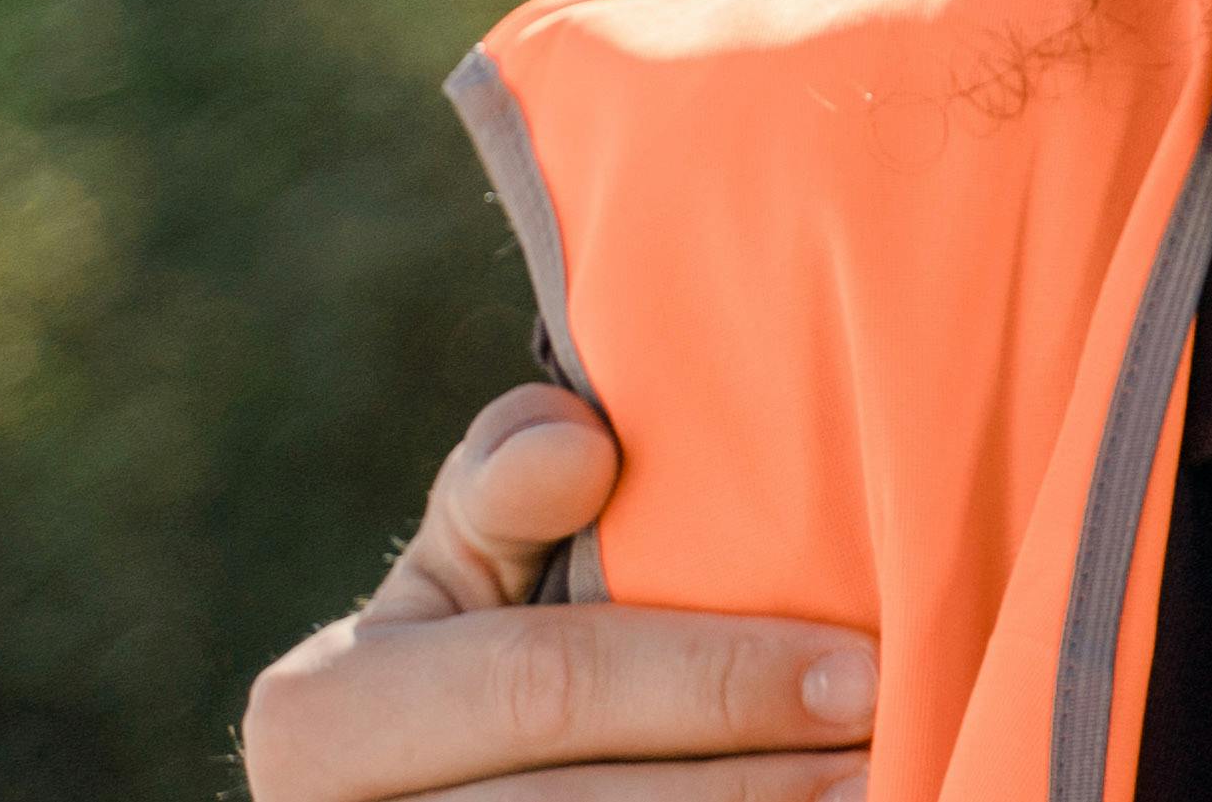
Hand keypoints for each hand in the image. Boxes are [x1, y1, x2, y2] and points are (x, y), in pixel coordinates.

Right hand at [240, 384, 876, 799]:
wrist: (409, 793)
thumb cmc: (465, 648)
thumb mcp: (462, 562)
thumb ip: (507, 485)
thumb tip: (580, 446)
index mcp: (321, 717)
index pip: (547, 685)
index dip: (712, 680)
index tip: (859, 668)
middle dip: (756, 781)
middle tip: (891, 749)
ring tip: (880, 794)